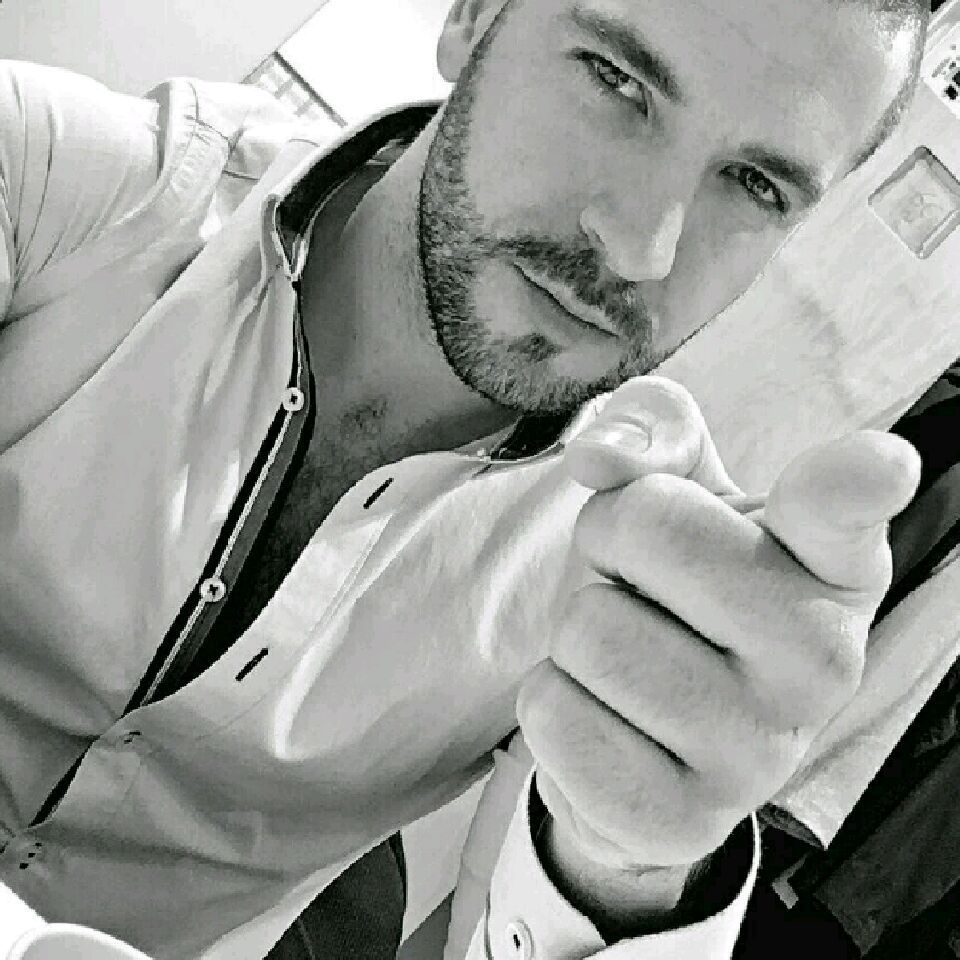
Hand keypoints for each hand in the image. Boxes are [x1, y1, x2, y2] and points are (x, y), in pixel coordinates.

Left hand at [517, 376, 920, 878]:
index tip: (875, 468)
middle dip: (607, 540)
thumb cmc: (672, 585)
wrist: (649, 724)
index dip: (852, 482)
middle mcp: (819, 659)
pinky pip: (553, 717)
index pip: (842, 511)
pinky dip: (553, 703)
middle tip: (641, 584)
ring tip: (629, 656)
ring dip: (577, 634)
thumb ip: (649, 429)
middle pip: (644, 526)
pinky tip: (608, 719)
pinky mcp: (683, 820)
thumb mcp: (674, 487)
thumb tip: (598, 457)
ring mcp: (757, 753)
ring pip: (588, 630)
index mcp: (830, 564)